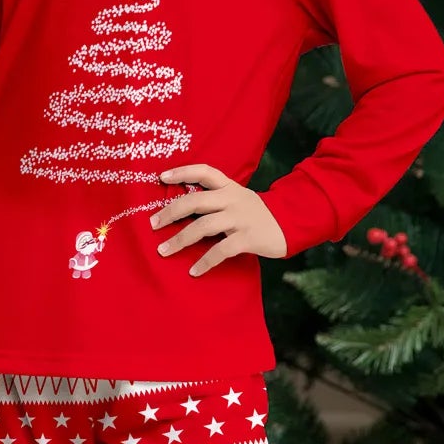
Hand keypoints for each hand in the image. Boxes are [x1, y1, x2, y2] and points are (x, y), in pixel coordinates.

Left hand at [151, 164, 287, 276]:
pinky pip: (221, 250)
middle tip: (152, 224)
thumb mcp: (239, 199)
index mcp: (229, 187)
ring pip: (203, 227)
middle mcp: (233, 200)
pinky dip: (205, 262)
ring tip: (163, 251)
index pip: (204, 172)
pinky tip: (194, 271)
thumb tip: (182, 207)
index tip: (161, 177)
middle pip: (195, 201)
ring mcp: (240, 219)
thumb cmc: (257, 214)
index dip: (182, 172)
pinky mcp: (248, 238)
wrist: (291, 224)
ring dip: (180, 240)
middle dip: (170, 212)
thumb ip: (217, 199)